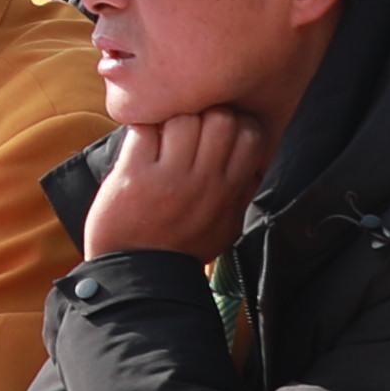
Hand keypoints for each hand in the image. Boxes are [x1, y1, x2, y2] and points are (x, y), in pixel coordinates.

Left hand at [76, 109, 271, 264]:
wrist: (136, 275)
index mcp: (228, 191)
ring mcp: (168, 177)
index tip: (218, 132)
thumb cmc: (181, 249)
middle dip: (204, 115)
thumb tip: (256, 162)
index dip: (235, 123)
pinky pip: (144, 128)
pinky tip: (140, 145)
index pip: (249, 134)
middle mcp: (203, 182)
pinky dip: (141, 129)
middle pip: (219, 117)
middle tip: (187, 131)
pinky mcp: (133, 174)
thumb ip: (241, 192)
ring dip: (170, 121)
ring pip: (182, 118)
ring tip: (162, 139)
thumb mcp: (226, 226)